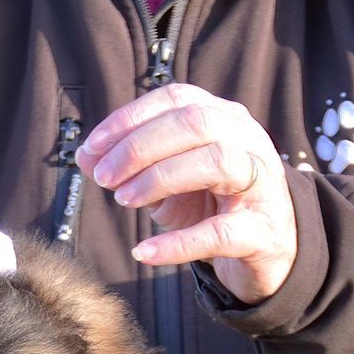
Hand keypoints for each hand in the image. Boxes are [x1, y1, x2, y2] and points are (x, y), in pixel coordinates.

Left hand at [75, 83, 296, 304]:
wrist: (268, 253)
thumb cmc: (214, 207)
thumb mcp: (168, 183)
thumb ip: (130, 166)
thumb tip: (85, 156)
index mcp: (224, 119)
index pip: (177, 100)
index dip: (130, 118)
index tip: (93, 147)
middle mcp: (248, 141)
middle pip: (195, 123)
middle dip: (140, 146)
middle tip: (104, 177)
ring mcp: (262, 185)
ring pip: (217, 162)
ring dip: (161, 178)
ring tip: (125, 200)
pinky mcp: (264, 232)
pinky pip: (220, 232)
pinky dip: (177, 243)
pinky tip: (144, 251)